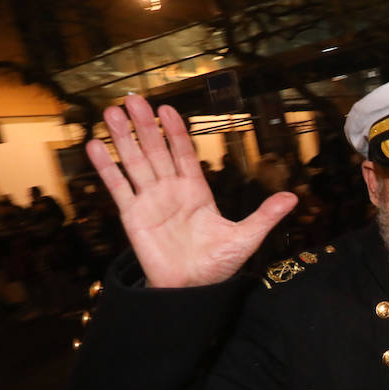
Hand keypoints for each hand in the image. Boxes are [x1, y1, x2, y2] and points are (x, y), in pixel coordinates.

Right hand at [87, 94, 296, 287]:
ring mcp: (150, 201)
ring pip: (135, 162)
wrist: (192, 290)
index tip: (167, 108)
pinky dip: (107, 167)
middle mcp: (171, 191)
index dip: (176, 131)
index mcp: (196, 191)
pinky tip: (96, 146)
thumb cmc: (216, 265)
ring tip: (111, 112)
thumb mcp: (245, 238)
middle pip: (156, 150)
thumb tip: (292, 198)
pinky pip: (119, 188)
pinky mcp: (133, 217)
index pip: (184, 153)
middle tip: (134, 98)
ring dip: (123, 137)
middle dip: (146, 125)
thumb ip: (265, 216)